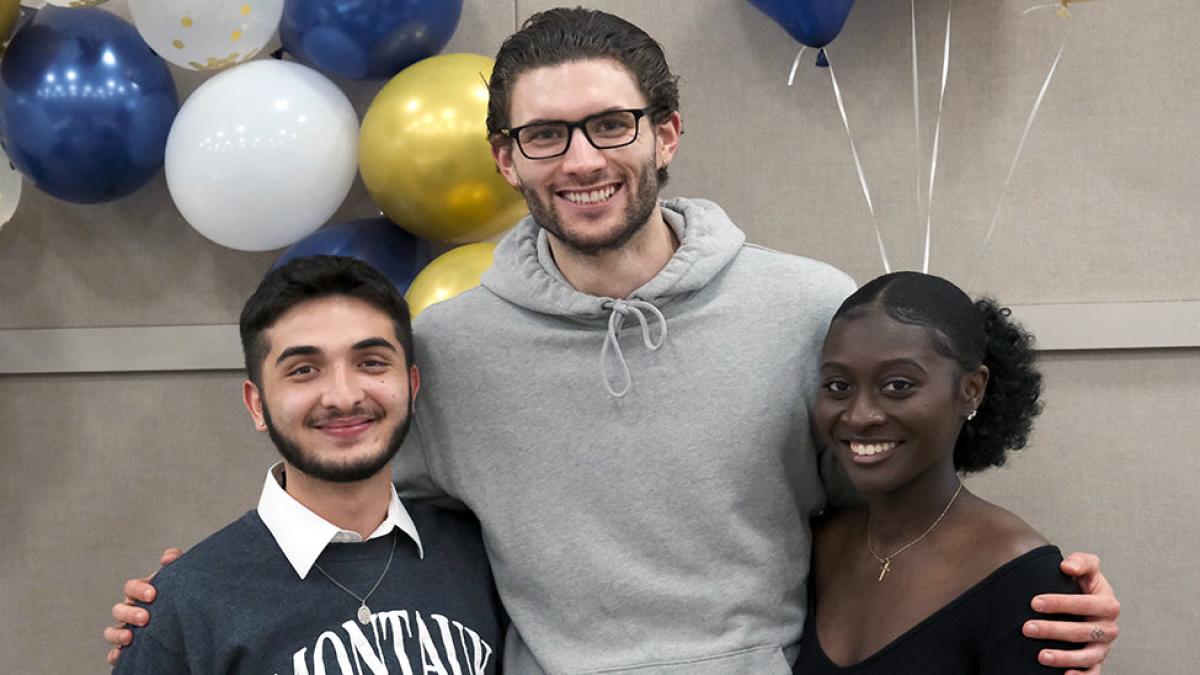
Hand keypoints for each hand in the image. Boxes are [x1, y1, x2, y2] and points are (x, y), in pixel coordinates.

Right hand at [103, 548, 182, 665]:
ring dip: (118, 633)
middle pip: (119, 609)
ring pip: (112, 631)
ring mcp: (128, 630)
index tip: (153, 594)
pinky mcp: (129, 650)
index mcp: (141, 594)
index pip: (131, 587)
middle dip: (130, 613)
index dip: (138, 590)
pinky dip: (114, 654)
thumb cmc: (181, 598)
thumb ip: (176, 564)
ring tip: (130, 637)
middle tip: (146, 618)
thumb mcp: (181, 580)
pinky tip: (121, 654)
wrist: (189, 624)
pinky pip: (114, 653)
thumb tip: (168, 557)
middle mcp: (131, 611)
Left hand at [1023, 551, 1119, 674]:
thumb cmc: (1083, 585)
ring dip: (1063, 657)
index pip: (1087, 604)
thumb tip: (1067, 566)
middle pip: (1082, 631)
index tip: (1035, 602)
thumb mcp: (1087, 570)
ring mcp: (1103, 648)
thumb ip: (1081, 562)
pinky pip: (1093, 673)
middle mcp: (1109, 628)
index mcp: (1108, 604)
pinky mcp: (1096, 662)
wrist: (1087, 606)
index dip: (1061, 603)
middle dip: (1054, 630)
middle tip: (1027, 628)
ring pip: (1086, 656)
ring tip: (1040, 656)